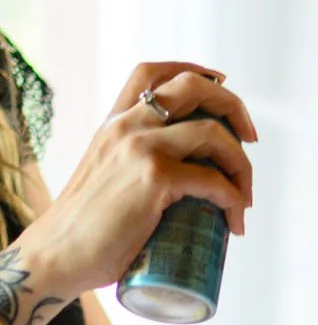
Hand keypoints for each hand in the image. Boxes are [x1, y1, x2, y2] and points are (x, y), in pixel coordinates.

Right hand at [13, 61, 255, 310]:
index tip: (221, 84)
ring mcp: (141, 149)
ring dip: (242, 165)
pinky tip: (235, 223)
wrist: (59, 254)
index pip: (151, 72)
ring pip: (214, 134)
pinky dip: (235, 201)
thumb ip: (130, 166)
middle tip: (250, 140)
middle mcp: (127, 127)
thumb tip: (178, 185)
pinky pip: (214, 181)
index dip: (193, 70)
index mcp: (114, 123)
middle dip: (234, 107)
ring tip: (245, 197)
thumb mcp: (105, 178)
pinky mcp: (153, 179)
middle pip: (194, 88)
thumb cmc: (85, 230)